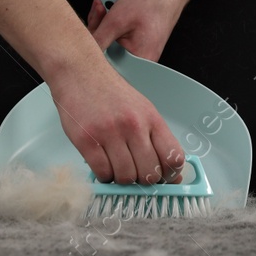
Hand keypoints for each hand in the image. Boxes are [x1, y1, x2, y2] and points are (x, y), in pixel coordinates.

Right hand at [47, 60, 185, 185]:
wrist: (81, 75)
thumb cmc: (111, 95)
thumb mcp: (143, 110)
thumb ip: (156, 138)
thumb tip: (170, 172)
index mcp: (152, 119)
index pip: (173, 157)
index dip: (171, 175)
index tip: (164, 179)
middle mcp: (134, 126)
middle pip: (150, 173)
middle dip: (144, 181)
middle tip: (136, 175)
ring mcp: (110, 133)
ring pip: (126, 177)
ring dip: (122, 180)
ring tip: (117, 167)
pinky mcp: (87, 140)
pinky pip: (102, 173)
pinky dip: (104, 176)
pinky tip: (103, 165)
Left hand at [85, 0, 189, 62]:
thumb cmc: (150, 1)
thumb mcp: (116, 20)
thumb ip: (98, 40)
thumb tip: (82, 55)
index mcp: (140, 58)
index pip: (107, 64)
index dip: (92, 48)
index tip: (86, 31)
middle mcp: (143, 59)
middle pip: (108, 53)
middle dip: (97, 31)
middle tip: (98, 11)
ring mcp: (142, 50)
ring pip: (112, 43)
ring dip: (103, 25)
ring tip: (103, 7)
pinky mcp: (140, 41)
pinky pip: (120, 38)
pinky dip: (112, 25)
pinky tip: (110, 11)